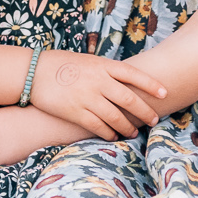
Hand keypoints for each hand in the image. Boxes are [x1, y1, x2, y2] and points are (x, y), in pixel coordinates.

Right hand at [30, 50, 168, 138]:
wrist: (33, 71)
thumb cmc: (61, 65)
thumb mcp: (87, 60)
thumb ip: (105, 70)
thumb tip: (124, 82)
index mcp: (102, 65)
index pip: (133, 74)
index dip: (151, 84)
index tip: (165, 93)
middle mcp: (98, 80)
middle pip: (128, 99)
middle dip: (144, 111)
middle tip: (154, 120)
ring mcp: (87, 97)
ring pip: (115, 116)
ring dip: (127, 127)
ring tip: (133, 133)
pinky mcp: (75, 112)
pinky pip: (98, 126)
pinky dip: (108, 133)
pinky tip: (113, 136)